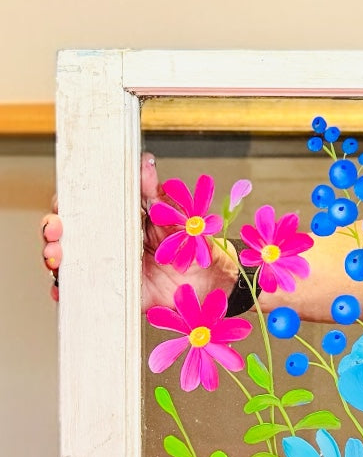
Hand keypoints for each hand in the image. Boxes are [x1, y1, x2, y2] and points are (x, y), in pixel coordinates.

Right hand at [41, 152, 237, 310]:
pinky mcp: (116, 291)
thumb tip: (146, 164)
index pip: (87, 207)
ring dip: (56, 257)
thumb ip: (160, 194)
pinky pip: (86, 292)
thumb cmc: (197, 246)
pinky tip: (62, 290)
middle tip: (56, 229)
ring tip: (57, 256)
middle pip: (70, 233)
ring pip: (71, 261)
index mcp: (125, 220)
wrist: (215, 281)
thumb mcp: (180, 216)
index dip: (68, 204)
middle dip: (53, 229)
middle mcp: (112, 243)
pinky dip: (68, 292)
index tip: (62, 202)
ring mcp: (111, 267)